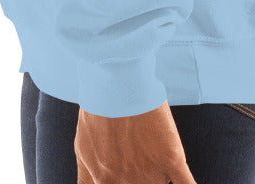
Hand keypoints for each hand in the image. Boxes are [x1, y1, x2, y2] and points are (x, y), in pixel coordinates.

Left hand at [74, 99, 196, 183]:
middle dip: (141, 180)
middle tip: (141, 163)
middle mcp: (128, 183)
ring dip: (160, 179)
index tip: (127, 178)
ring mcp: (150, 173)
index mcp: (105, 183)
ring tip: (155, 161)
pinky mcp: (171, 158)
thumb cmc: (98, 110)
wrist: (117, 82)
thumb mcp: (83, 149)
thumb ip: (87, 178)